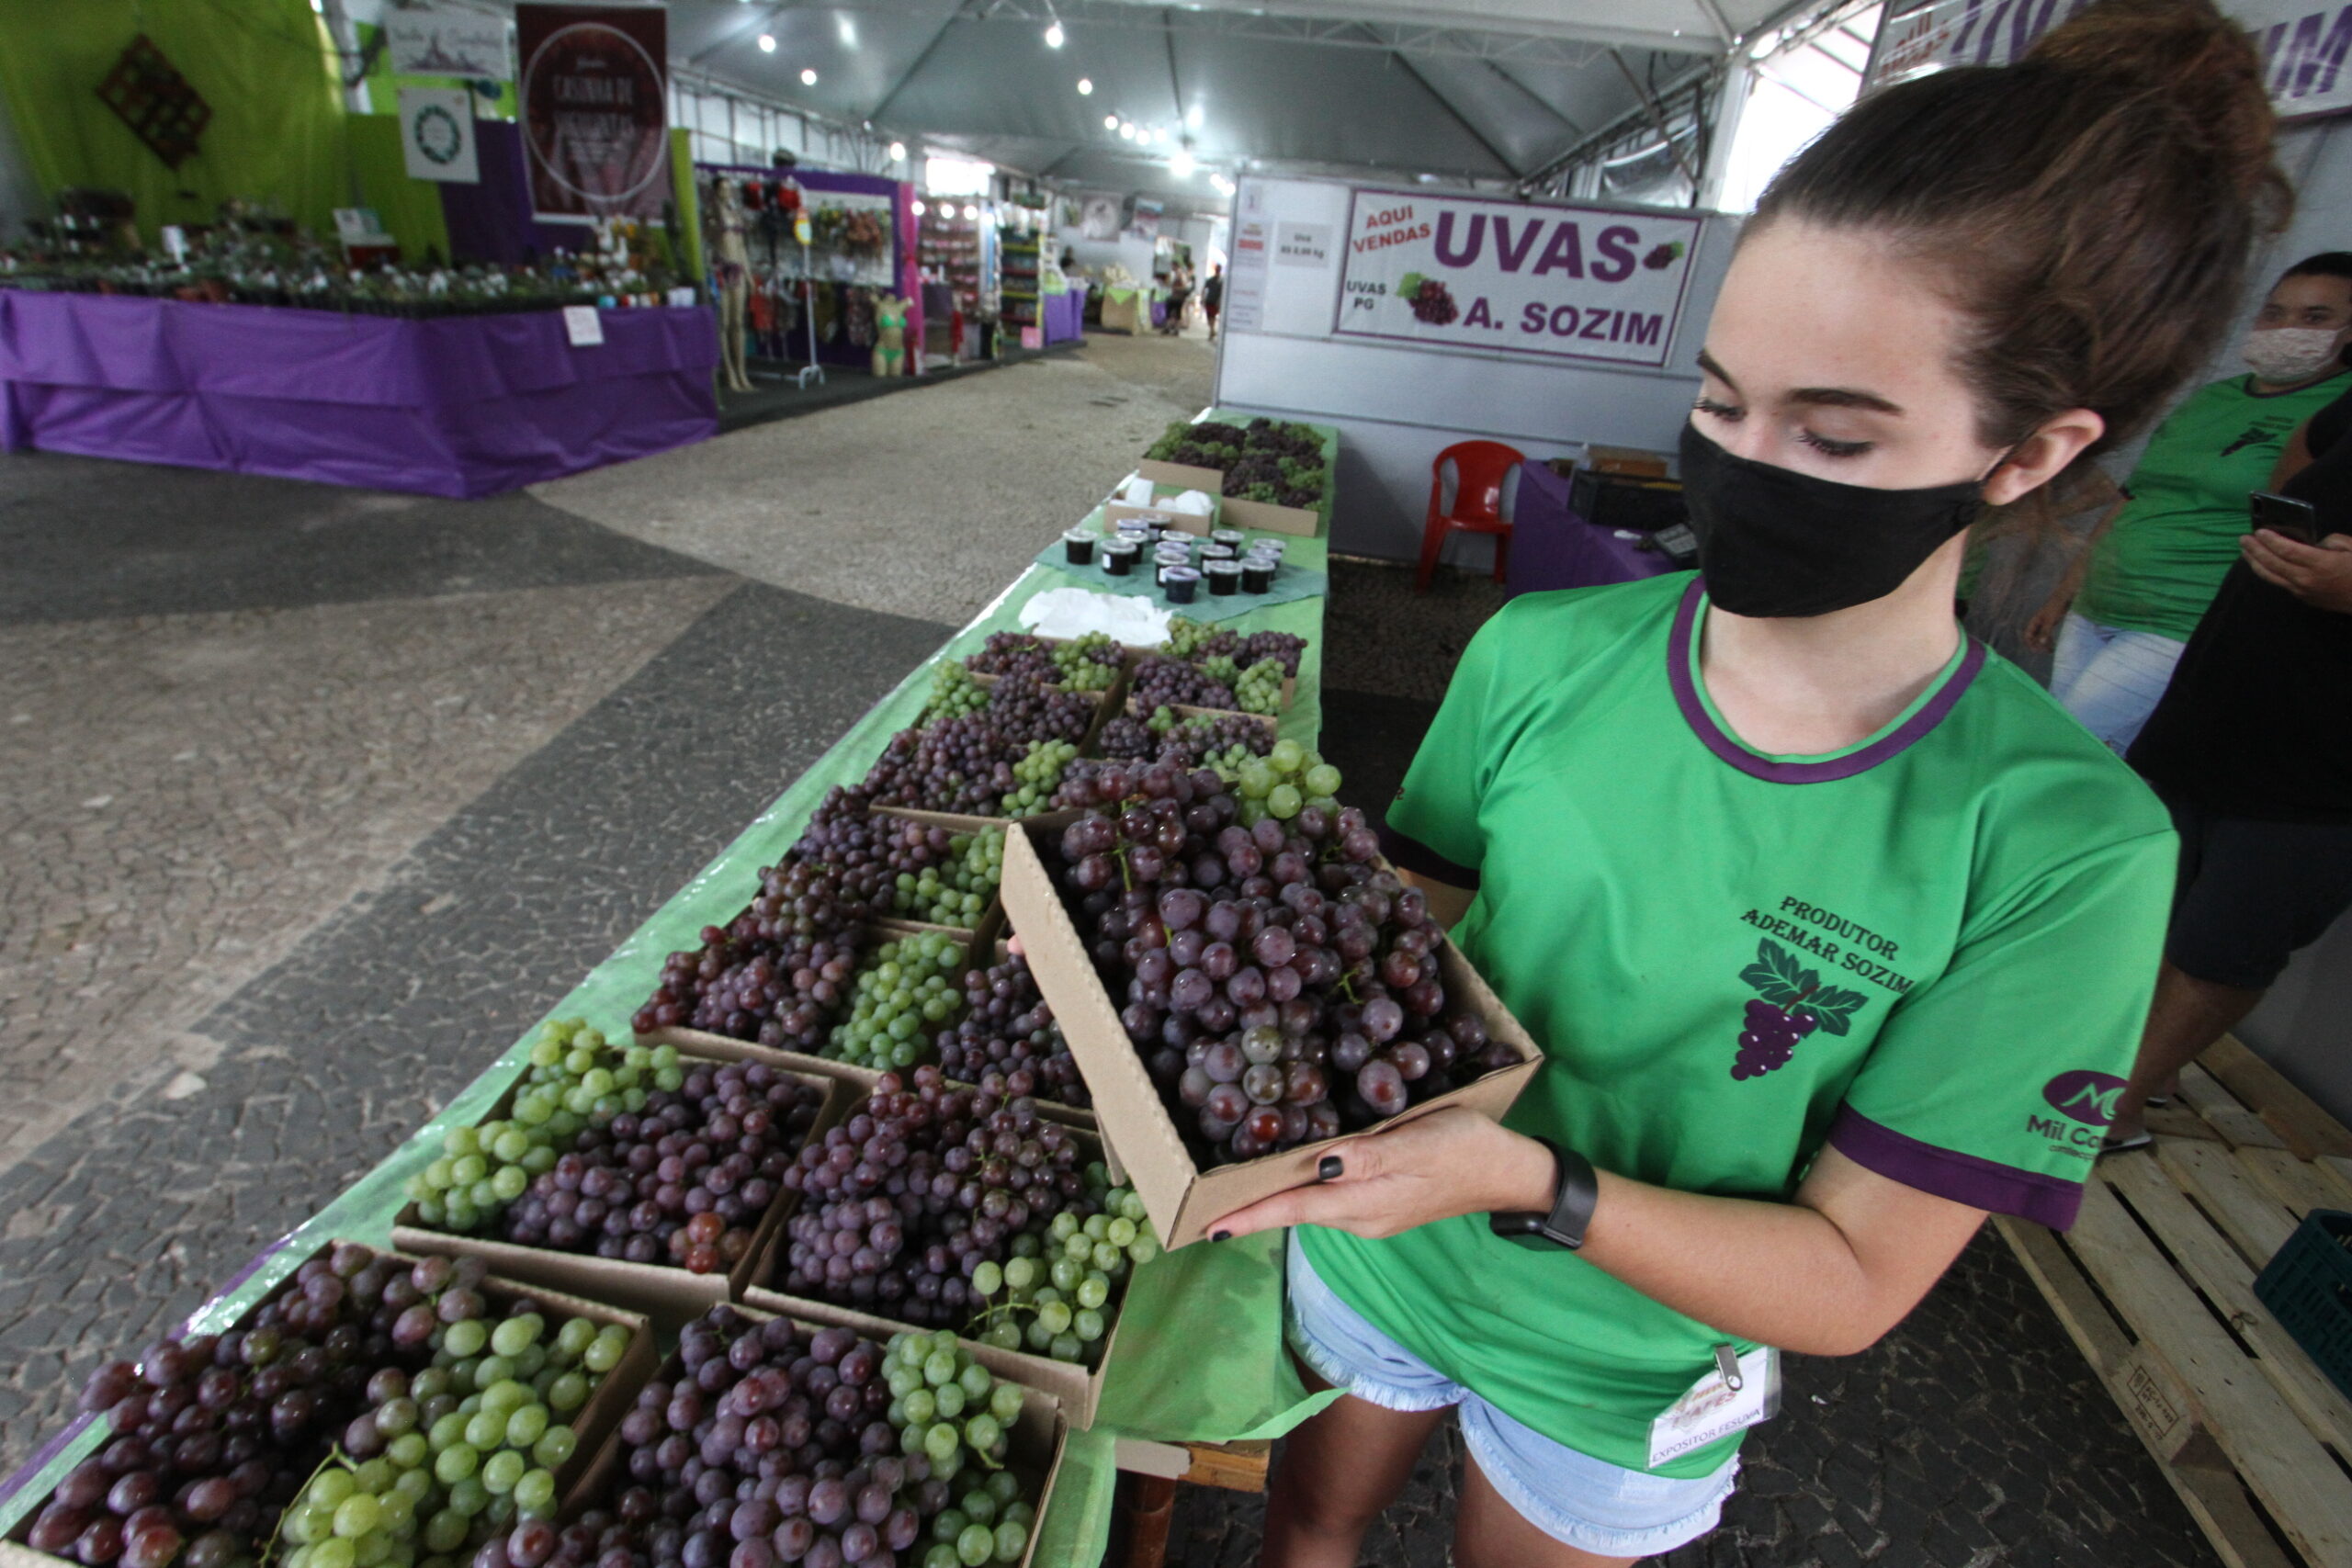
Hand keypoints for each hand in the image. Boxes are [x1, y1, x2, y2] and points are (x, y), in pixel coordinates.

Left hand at [1206, 1108, 1556, 1241]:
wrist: (1509, 1171)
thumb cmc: (1465, 1148)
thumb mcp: (1419, 1143)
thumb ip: (1370, 1157)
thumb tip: (1320, 1166)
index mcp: (1366, 1203)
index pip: (1295, 1209)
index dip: (1251, 1216)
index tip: (1209, 1228)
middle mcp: (1362, 1216)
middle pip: (1296, 1213)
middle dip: (1253, 1210)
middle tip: (1206, 1203)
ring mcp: (1373, 1214)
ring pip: (1313, 1208)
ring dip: (1276, 1200)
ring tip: (1235, 1189)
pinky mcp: (1384, 1203)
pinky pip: (1332, 1200)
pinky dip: (1304, 1192)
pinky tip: (1292, 1175)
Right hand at [2024, 593, 2068, 652]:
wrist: (2064, 598)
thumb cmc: (2055, 607)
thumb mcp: (2050, 620)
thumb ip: (2045, 631)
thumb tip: (2040, 643)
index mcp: (2034, 622)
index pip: (2028, 635)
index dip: (2030, 643)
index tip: (2036, 650)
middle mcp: (2038, 624)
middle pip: (2034, 637)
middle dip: (2038, 645)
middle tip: (2045, 652)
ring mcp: (2044, 624)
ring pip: (2041, 637)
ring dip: (2044, 644)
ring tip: (2050, 650)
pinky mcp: (2051, 624)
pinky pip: (2048, 635)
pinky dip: (2049, 640)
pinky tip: (2053, 644)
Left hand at [2243, 530, 2351, 611]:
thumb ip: (2331, 541)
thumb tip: (2313, 543)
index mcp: (2320, 564)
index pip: (2287, 550)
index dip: (2271, 540)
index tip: (2259, 531)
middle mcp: (2306, 579)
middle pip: (2273, 563)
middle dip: (2256, 549)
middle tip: (2243, 539)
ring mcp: (2302, 591)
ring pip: (2271, 576)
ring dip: (2255, 563)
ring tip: (2245, 552)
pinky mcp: (2303, 598)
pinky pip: (2280, 583)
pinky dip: (2267, 572)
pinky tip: (2262, 565)